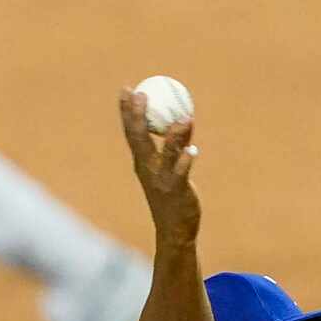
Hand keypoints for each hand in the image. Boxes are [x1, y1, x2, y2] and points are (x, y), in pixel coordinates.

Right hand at [119, 86, 200, 244]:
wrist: (173, 230)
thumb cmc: (171, 196)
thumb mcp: (171, 167)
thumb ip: (177, 143)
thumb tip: (182, 118)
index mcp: (142, 162)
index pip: (132, 132)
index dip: (128, 111)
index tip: (127, 89)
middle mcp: (147, 168)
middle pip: (140, 139)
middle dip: (137, 117)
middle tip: (140, 94)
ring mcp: (161, 180)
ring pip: (165, 155)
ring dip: (173, 137)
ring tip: (182, 120)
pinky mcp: (176, 191)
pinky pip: (181, 174)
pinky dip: (185, 162)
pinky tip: (192, 151)